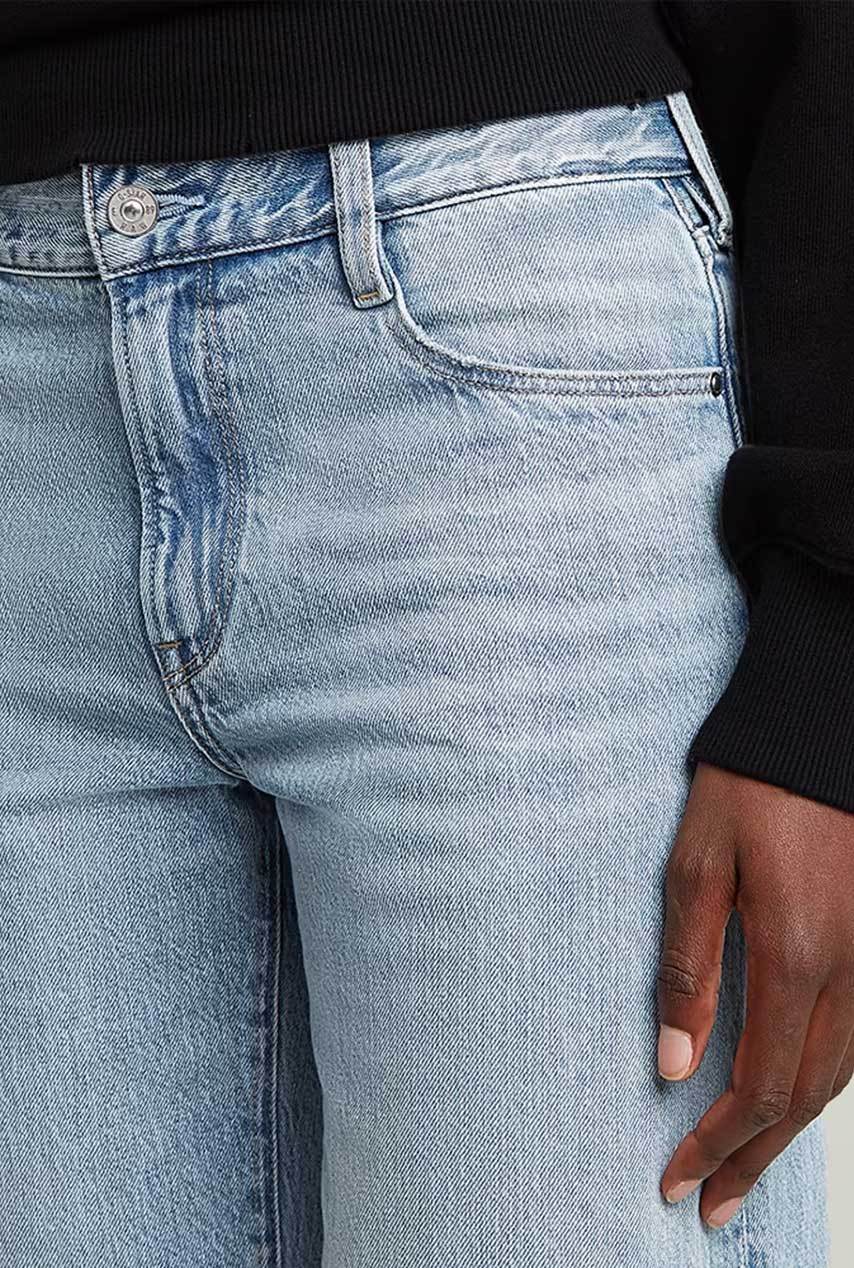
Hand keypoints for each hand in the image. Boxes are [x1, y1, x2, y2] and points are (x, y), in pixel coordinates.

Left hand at [657, 761, 853, 1227]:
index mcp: (794, 953)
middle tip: (712, 1207)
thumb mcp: (696, 863)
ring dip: (791, 1129)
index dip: (716, 1142)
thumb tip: (672, 1063)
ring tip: (747, 1168)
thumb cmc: (749, 787)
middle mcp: (850, 970)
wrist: (817, 727)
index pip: (757, 1083)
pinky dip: (825, 1083)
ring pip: (841, 1076)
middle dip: (754, 1158)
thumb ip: (686, 967)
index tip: (676, 1178)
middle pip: (805, 1097)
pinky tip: (797, 1096)